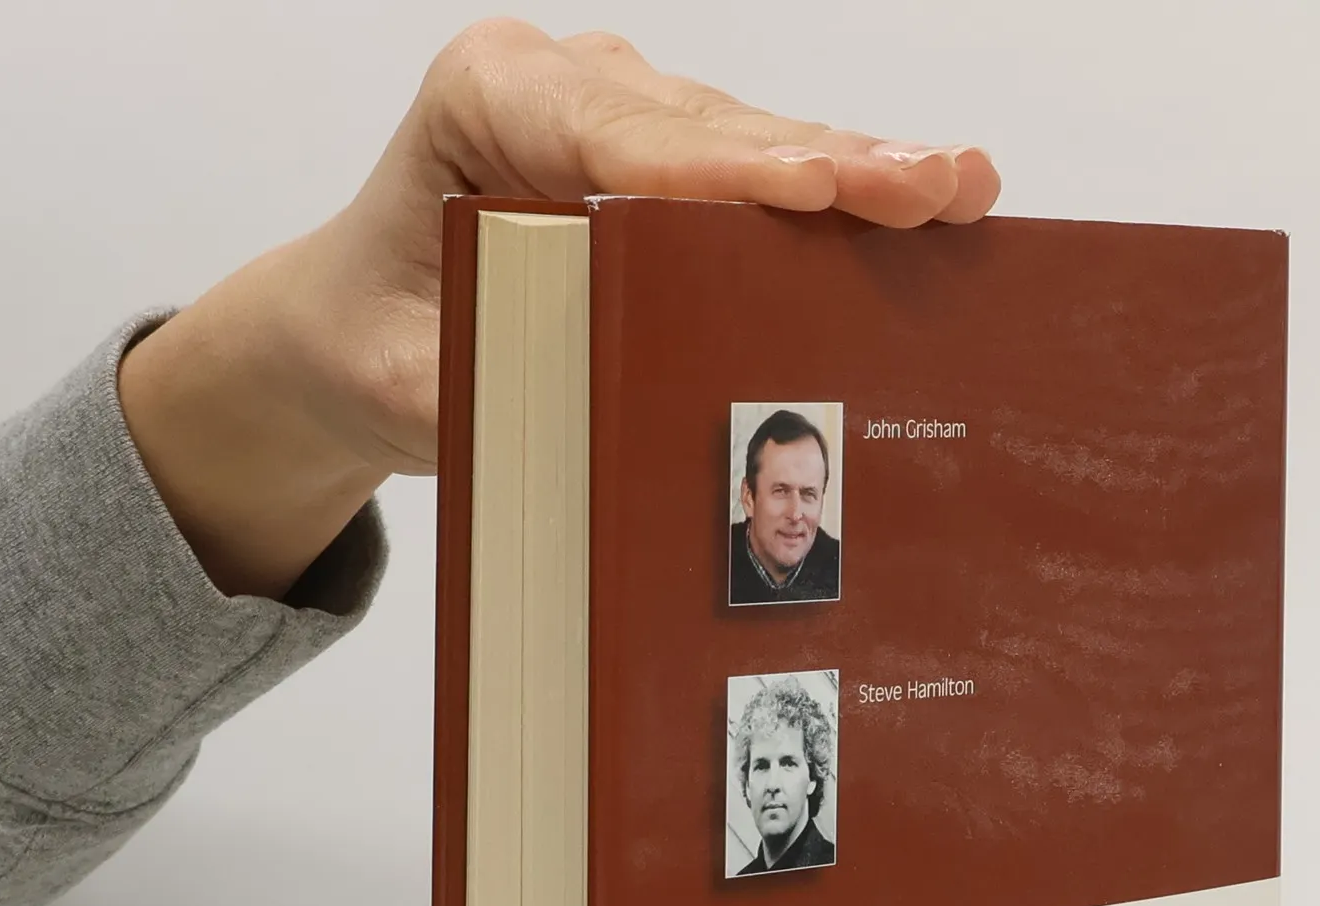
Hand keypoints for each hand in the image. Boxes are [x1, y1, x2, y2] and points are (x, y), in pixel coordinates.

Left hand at [118, 21, 1000, 600]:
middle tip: (933, 186)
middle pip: (712, 127)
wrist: (358, 330)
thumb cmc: (380, 346)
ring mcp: (625, 114)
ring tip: (961, 187)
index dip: (722, 170)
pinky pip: (763, 168)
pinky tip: (930, 195)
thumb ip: (492, 380)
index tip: (811, 188)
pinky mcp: (668, 156)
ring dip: (862, 167)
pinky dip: (845, 188)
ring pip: (755, 138)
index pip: (618, 137)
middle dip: (828, 159)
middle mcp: (563, 87)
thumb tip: (604, 405)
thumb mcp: (410, 384)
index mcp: (486, 102)